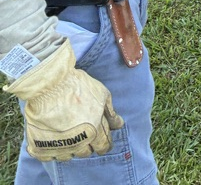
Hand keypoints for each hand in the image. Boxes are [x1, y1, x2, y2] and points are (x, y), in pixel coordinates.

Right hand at [3, 40, 122, 160]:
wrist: (49, 85)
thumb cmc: (77, 85)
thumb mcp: (101, 93)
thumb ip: (110, 112)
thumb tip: (118, 124)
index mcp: (95, 130)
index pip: (104, 146)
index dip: (105, 144)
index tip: (103, 142)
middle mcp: (78, 143)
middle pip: (87, 152)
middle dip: (89, 144)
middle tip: (85, 132)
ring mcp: (59, 147)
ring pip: (70, 156)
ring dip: (72, 147)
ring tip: (69, 132)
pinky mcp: (42, 149)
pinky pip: (52, 156)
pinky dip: (54, 149)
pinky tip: (54, 137)